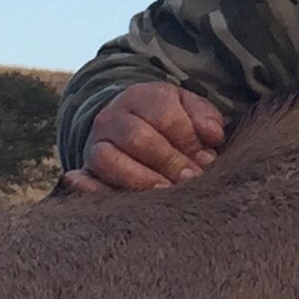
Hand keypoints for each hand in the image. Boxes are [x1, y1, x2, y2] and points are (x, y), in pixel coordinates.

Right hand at [62, 82, 226, 193]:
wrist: (127, 126)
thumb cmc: (167, 123)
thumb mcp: (188, 109)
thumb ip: (205, 118)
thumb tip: (214, 136)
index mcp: (141, 97)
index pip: (164, 116)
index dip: (187, 140)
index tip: (206, 160)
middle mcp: (112, 118)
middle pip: (138, 137)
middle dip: (168, 161)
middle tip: (191, 180)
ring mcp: (95, 144)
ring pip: (108, 159)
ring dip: (139, 179)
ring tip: (164, 192)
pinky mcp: (86, 171)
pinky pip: (84, 181)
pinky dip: (93, 191)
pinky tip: (115, 201)